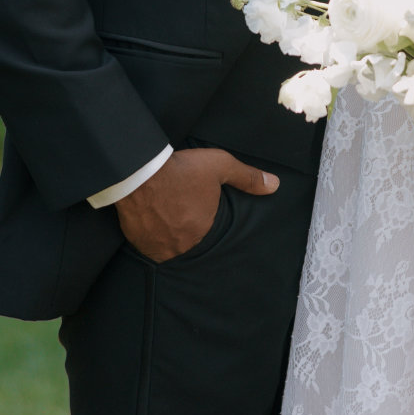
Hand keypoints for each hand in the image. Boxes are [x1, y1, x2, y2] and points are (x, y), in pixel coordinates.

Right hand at [115, 146, 277, 262]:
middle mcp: (181, 246)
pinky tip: (150, 217)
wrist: (139, 171)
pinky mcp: (138, 243)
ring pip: (167, 243)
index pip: (207, 229)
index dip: (201, 213)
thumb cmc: (181, 169)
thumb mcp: (220, 166)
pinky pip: (148, 245)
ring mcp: (158, 247)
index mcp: (203, 231)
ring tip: (163, 211)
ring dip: (168, 231)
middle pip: (187, 237)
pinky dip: (151, 234)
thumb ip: (248, 178)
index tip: (193, 201)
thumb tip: (275, 185)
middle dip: (185, 223)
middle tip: (177, 204)